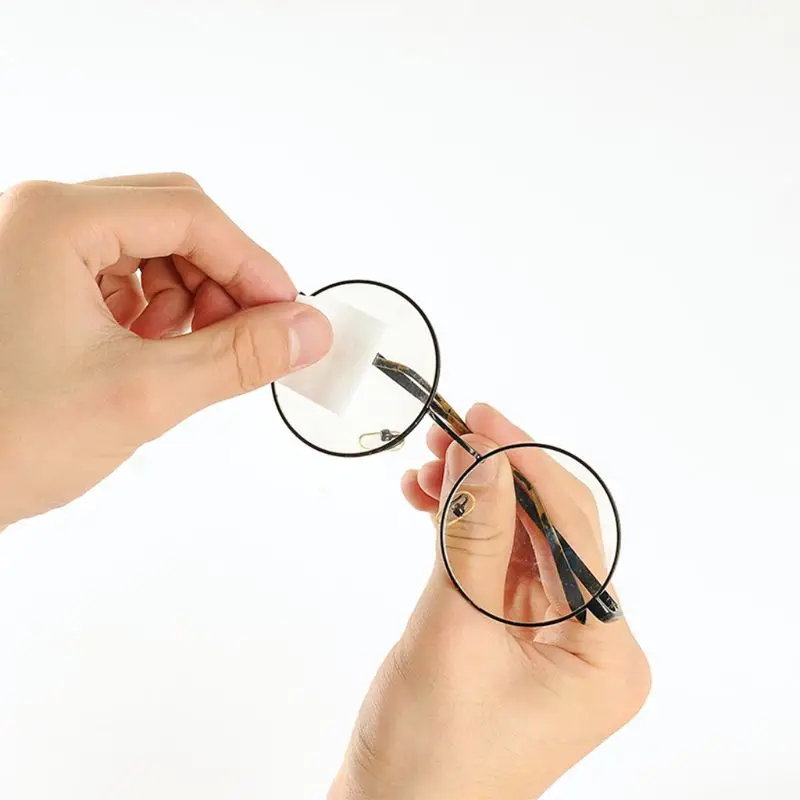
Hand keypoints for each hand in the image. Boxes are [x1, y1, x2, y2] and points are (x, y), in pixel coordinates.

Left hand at [0, 173, 331, 528]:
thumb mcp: (139, 395)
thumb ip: (237, 357)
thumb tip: (305, 332)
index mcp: (57, 221)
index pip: (192, 215)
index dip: (253, 265)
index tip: (288, 314)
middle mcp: (42, 220)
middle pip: (174, 222)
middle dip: (221, 280)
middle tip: (250, 335)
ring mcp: (36, 250)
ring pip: (152, 248)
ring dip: (190, 298)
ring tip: (185, 354)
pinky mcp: (38, 283)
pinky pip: (123, 277)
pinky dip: (156, 313)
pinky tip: (152, 354)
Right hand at [330, 403, 649, 799]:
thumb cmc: (429, 753)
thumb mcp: (455, 631)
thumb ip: (473, 535)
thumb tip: (480, 453)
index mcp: (605, 656)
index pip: (574, 532)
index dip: (526, 466)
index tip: (481, 422)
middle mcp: (589, 643)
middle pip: (547, 529)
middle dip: (495, 476)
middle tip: (447, 433)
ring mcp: (548, 637)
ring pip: (516, 538)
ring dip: (472, 497)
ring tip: (426, 466)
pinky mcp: (509, 632)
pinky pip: (492, 561)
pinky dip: (461, 528)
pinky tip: (429, 500)